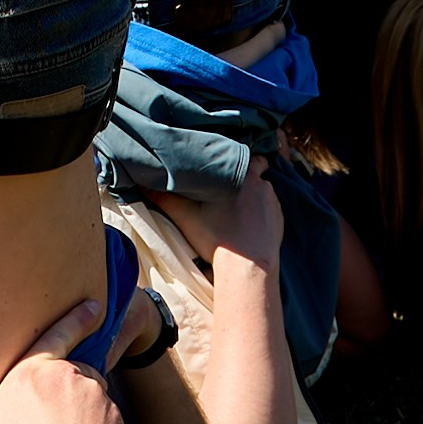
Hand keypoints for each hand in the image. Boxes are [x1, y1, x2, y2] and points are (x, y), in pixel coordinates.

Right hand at [0, 296, 124, 423]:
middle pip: (73, 375)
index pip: (59, 333)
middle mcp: (68, 377)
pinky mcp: (116, 423)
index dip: (78, 317)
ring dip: (83, 412)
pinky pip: (109, 422)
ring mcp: (97, 399)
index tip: (96, 304)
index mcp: (32, 373)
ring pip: (93, 397)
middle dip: (65, 395)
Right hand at [162, 157, 283, 274]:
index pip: (244, 154)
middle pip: (252, 172)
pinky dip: (259, 215)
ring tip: (233, 210)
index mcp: (243, 174)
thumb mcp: (185, 216)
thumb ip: (163, 198)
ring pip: (260, 192)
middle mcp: (263, 185)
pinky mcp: (279, 222)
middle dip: (240, 179)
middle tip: (223, 189)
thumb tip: (142, 185)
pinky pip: (268, 210)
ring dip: (250, 197)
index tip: (223, 166)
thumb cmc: (218, 239)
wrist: (248, 269)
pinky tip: (245, 225)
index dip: (233, 159)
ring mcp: (274, 205)